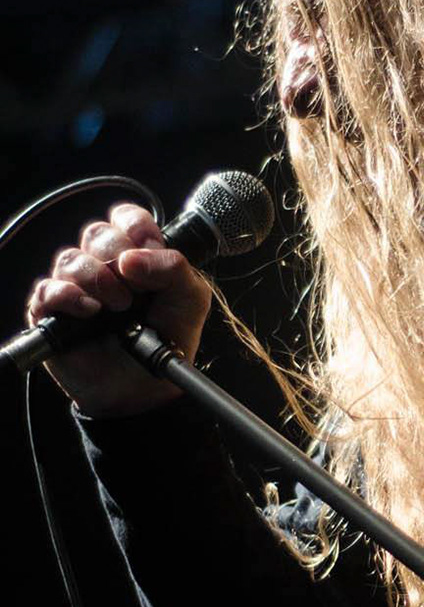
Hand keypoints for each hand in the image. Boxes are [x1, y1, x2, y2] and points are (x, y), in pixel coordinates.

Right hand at [25, 203, 211, 417]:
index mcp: (137, 255)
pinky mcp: (53, 312)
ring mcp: (77, 287)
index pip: (126, 218)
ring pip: (70, 258)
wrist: (149, 388)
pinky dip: (70, 296)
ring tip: (119, 308)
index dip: (136, 226)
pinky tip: (91, 311)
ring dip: (98, 279)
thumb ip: (175, 268)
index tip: (150, 247)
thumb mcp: (191, 299)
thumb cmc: (168, 340)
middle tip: (136, 291)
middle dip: (118, 256)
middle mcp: (104, 265)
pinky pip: (49, 289)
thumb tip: (132, 259)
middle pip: (96, 234)